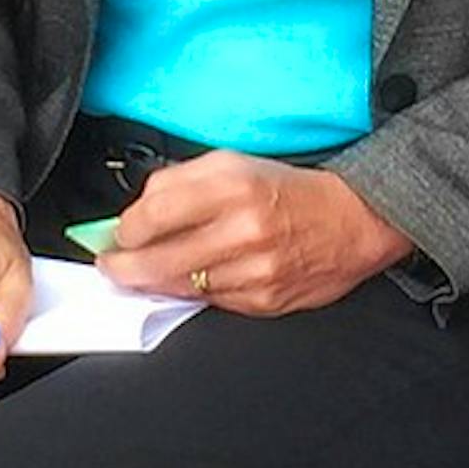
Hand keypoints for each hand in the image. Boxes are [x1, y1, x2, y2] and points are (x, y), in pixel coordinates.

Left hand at [99, 152, 412, 315]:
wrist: (356, 219)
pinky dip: (194, 293)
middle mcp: (243, 228)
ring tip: (147, 270)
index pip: (153, 211)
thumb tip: (136, 209)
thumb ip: (183, 180)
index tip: (116, 232)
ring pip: (176, 287)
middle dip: (122, 267)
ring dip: (154, 282)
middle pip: (154, 261)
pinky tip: (196, 278)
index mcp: (235, 184)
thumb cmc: (292, 190)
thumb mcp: (237, 163)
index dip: (124, 228)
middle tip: (112, 264)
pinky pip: (207, 304)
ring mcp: (253, 270)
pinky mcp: (262, 301)